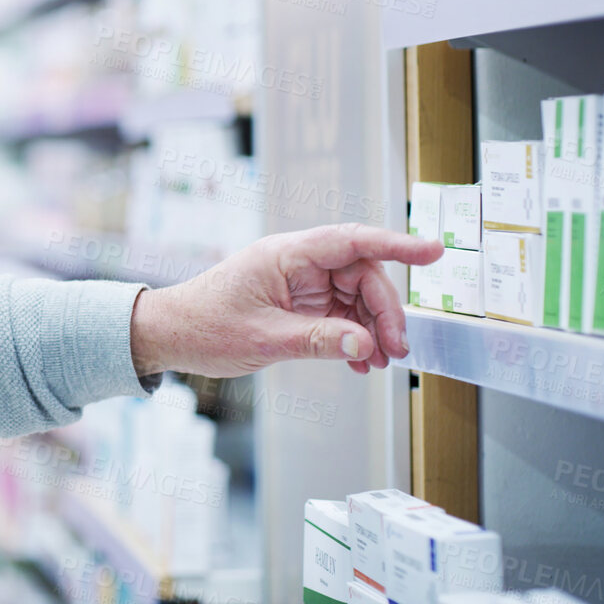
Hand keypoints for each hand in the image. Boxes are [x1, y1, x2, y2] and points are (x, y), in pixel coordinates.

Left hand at [128, 223, 443, 377]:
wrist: (170, 335)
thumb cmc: (205, 327)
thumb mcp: (265, 339)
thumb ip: (318, 340)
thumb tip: (366, 343)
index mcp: (287, 254)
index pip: (352, 240)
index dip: (397, 244)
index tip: (434, 251)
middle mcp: (297, 263)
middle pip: (361, 274)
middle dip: (384, 311)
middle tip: (396, 350)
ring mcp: (298, 283)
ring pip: (354, 296)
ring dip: (371, 328)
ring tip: (379, 362)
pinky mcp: (297, 303)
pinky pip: (338, 314)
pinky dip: (352, 336)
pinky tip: (359, 361)